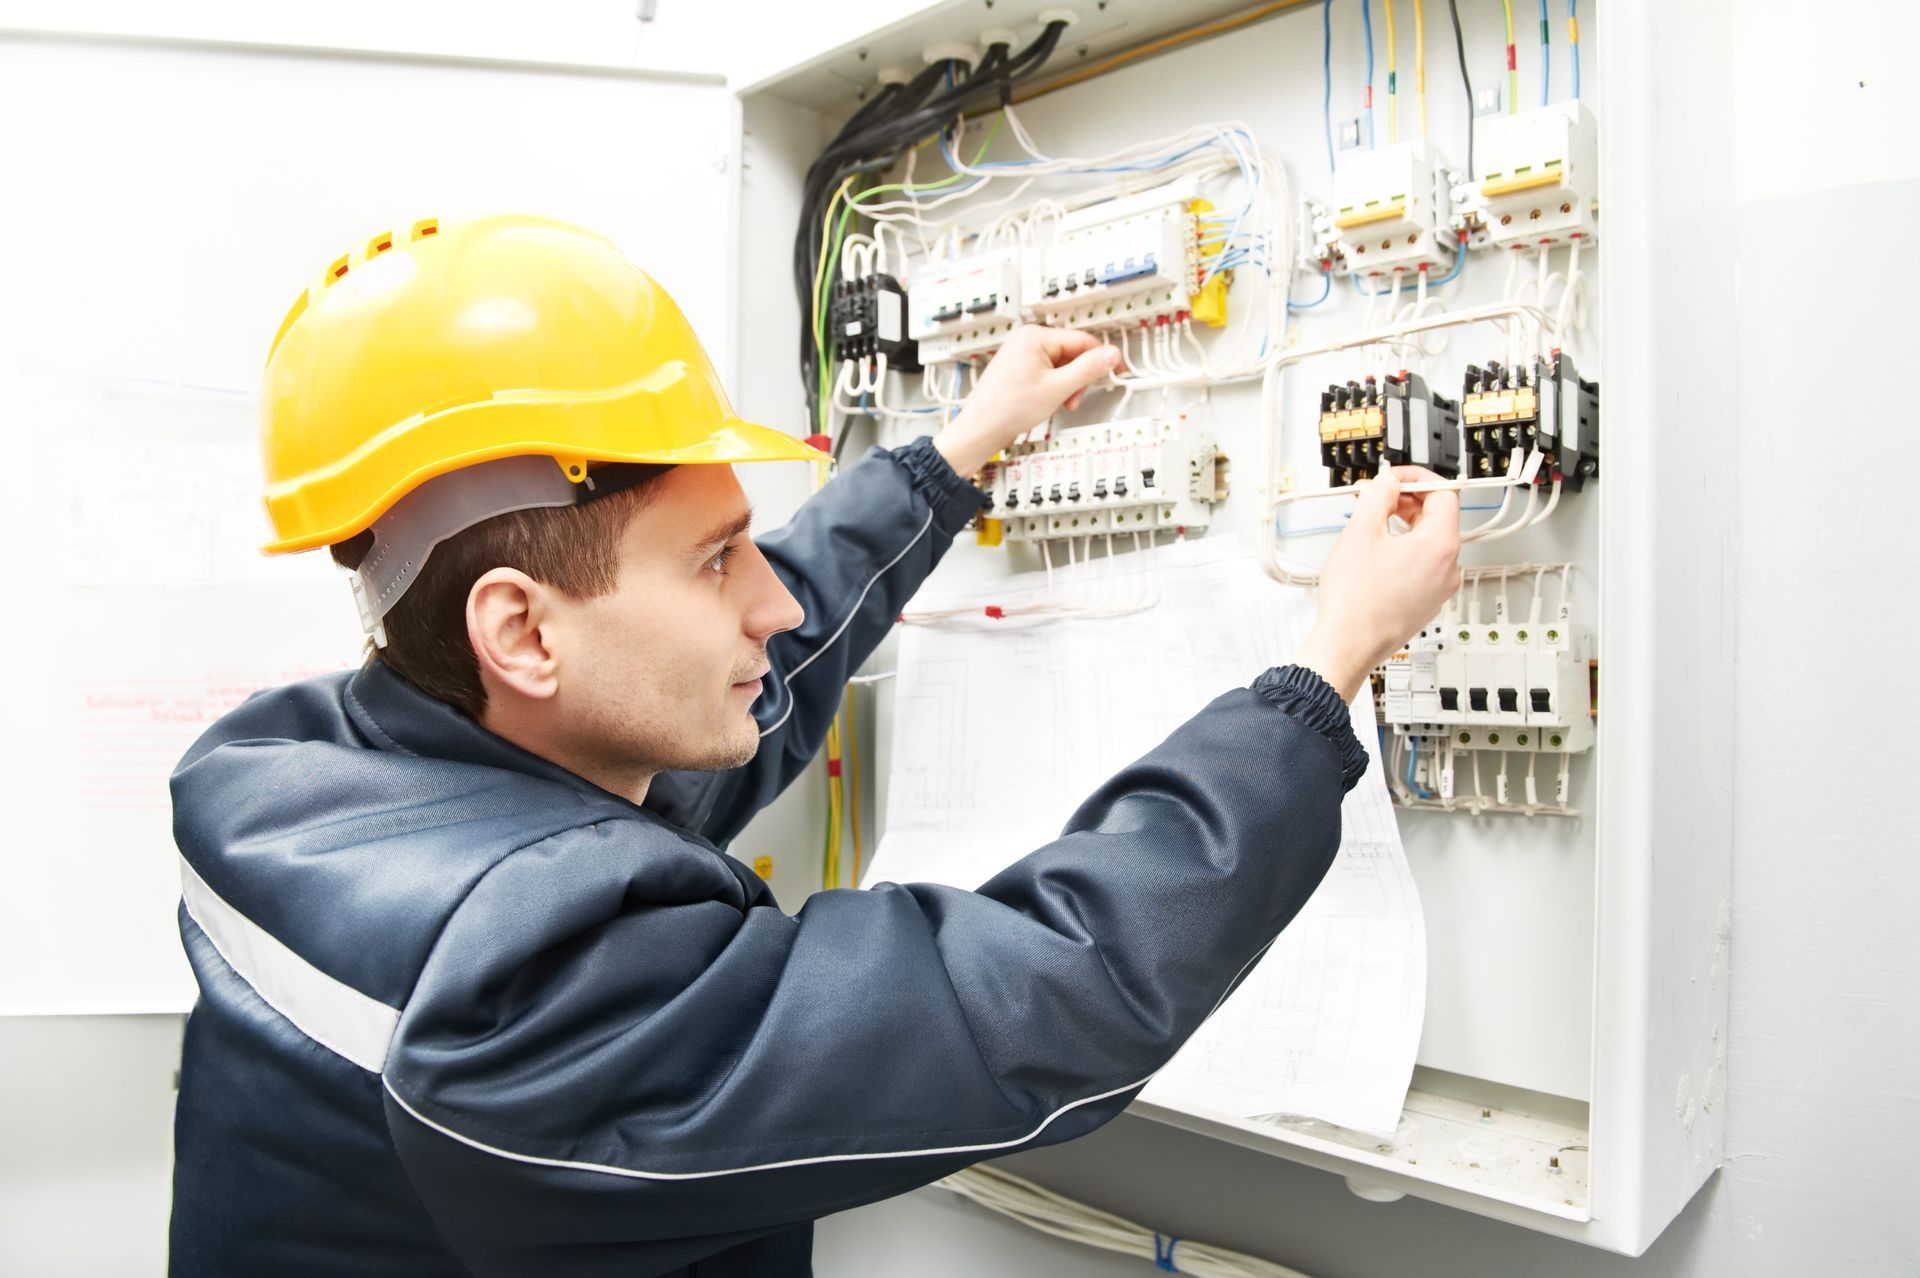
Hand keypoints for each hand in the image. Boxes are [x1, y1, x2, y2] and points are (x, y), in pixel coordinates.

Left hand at [932, 326, 1123, 475]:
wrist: (980, 430)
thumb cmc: (1006, 409)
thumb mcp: (1058, 388)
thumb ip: (1088, 369)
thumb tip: (1111, 354)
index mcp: (1034, 336)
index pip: (1082, 340)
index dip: (1102, 358)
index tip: (1117, 371)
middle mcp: (1027, 340)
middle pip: (1072, 353)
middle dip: (1079, 378)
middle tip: (1075, 397)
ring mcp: (1021, 355)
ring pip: (1061, 365)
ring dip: (1068, 386)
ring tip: (1060, 403)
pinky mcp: (1019, 369)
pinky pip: (1048, 373)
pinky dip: (1055, 388)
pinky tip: (1049, 402)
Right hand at [1293, 467, 1462, 701]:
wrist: (1348, 645)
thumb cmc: (1356, 600)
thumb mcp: (1361, 531)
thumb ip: (1379, 495)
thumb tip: (1388, 484)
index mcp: (1441, 545)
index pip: (1443, 493)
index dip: (1416, 479)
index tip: (1392, 478)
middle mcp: (1448, 567)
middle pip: (1436, 518)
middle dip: (1404, 502)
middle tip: (1373, 498)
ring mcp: (1439, 588)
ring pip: (1426, 543)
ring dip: (1401, 526)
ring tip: (1368, 527)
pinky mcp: (1426, 602)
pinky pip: (1420, 566)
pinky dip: (1401, 552)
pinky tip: (1373, 556)